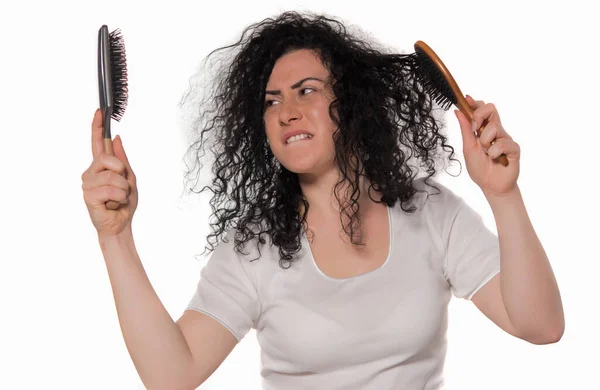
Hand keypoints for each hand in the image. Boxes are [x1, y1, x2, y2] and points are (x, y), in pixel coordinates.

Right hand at [81, 109, 138, 235]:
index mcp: (101, 166)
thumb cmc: (124, 203)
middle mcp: (90, 172)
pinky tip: (113, 205)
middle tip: (122, 188)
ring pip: (114, 177)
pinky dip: (120, 199)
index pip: (96, 143)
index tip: (100, 111)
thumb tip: (116, 139)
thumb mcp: (129, 178)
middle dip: (123, 174)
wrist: (121, 224)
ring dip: (124, 190)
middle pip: (109, 159)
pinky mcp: (88, 196)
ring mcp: (87, 184)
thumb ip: (122, 160)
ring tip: (118, 199)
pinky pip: (112, 191)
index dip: (97, 127)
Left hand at [454, 95, 519, 195]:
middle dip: (480, 115)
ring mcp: (505, 138)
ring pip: (494, 127)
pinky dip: (495, 153)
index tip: (466, 100)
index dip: (475, 103)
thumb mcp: (468, 148)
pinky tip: (496, 159)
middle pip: (491, 109)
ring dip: (485, 141)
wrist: (491, 186)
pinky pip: (503, 143)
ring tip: (487, 153)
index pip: (481, 109)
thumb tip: (458, 111)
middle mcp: (495, 131)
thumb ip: (465, 130)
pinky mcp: (514, 147)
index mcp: (483, 130)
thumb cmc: (479, 168)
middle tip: (475, 128)